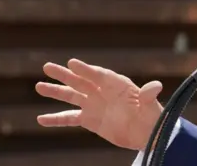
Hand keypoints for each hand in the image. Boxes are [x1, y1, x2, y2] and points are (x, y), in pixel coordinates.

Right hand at [35, 59, 162, 150]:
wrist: (146, 132)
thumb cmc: (151, 114)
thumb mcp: (150, 104)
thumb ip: (149, 94)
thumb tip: (156, 86)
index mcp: (117, 84)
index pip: (98, 74)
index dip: (86, 69)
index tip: (72, 63)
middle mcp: (102, 91)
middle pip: (80, 81)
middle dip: (64, 74)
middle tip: (47, 66)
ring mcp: (94, 105)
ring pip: (71, 96)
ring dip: (56, 92)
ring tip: (39, 86)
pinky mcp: (89, 120)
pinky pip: (69, 118)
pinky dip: (56, 119)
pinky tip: (41, 119)